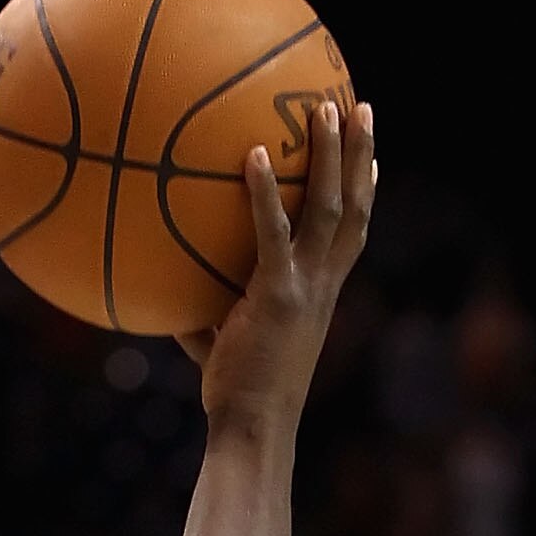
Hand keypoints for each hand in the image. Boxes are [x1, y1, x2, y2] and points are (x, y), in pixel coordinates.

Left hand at [179, 99, 374, 435]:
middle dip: (361, 153)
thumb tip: (165, 299)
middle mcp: (324, 284)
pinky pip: (274, 233)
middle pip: (355, 206)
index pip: (352, 234)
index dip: (365, 190)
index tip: (370, 152)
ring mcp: (306, 288)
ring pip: (331, 208)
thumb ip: (203, 316)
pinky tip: (253, 153)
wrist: (252, 429)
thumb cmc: (236, 396)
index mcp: (321, 293)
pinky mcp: (278, 296)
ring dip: (333, 155)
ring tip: (327, 106)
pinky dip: (265, 193)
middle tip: (362, 105)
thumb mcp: (222, 346)